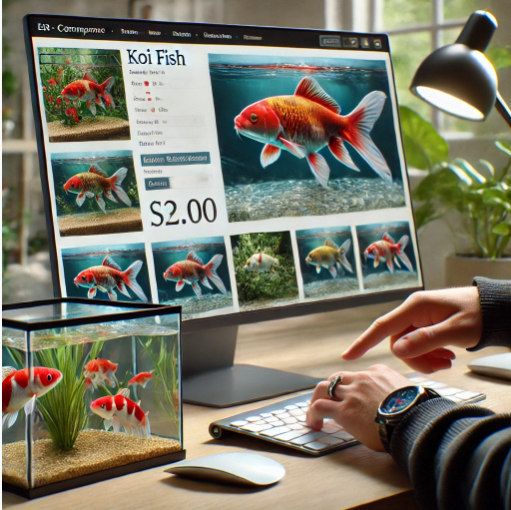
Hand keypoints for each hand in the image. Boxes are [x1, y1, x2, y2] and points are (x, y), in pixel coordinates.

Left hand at [307, 365, 409, 450]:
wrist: (416, 422)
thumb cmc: (418, 413)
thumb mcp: (410, 392)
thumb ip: (398, 391)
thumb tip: (397, 402)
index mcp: (379, 372)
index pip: (359, 375)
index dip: (352, 386)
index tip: (351, 397)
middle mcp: (362, 379)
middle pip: (337, 378)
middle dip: (330, 389)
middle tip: (327, 402)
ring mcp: (351, 393)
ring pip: (324, 387)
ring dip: (316, 399)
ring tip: (314, 413)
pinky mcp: (344, 410)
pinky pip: (319, 406)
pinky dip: (312, 413)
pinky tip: (314, 422)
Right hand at [341, 287, 482, 372]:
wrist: (495, 308)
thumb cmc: (478, 315)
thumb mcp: (455, 331)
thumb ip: (425, 340)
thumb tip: (396, 351)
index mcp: (415, 307)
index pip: (382, 327)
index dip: (363, 342)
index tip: (347, 356)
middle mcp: (412, 310)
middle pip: (398, 342)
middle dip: (416, 358)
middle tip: (440, 366)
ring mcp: (419, 317)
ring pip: (409, 346)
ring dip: (425, 358)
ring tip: (447, 361)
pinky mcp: (426, 323)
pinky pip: (418, 343)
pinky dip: (430, 354)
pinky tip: (446, 356)